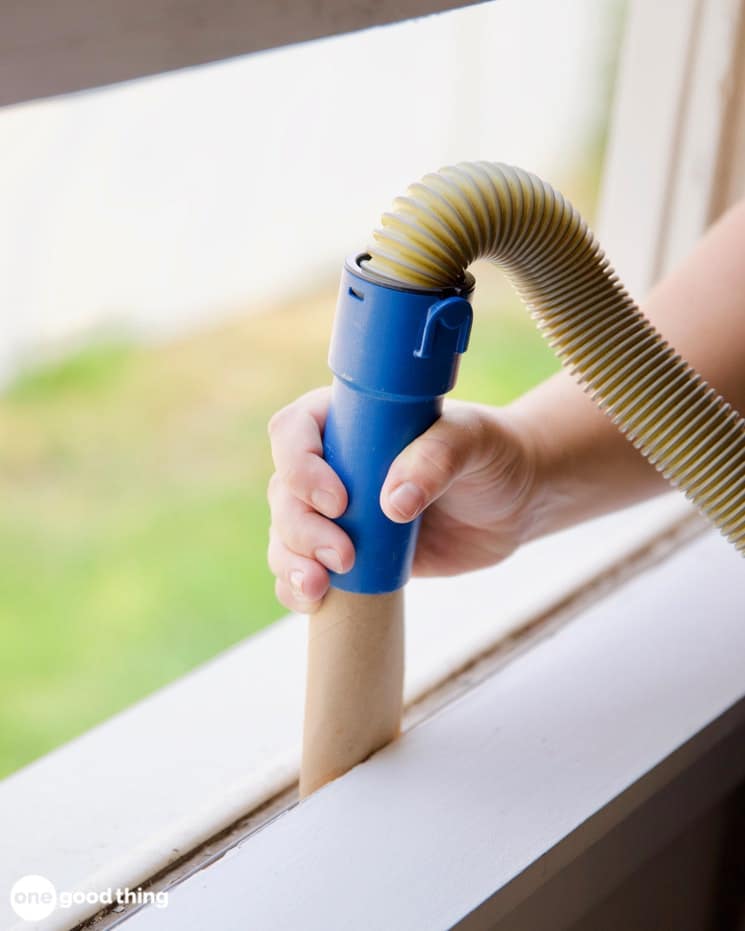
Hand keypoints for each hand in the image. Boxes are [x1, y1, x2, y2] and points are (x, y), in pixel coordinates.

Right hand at [267, 387, 538, 612]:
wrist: (514, 505)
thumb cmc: (492, 456)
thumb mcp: (474, 442)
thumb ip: (436, 459)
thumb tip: (392, 503)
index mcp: (351, 420)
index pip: (295, 431)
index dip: (301, 466)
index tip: (339, 500)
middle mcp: (333, 462)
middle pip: (284, 491)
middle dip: (301, 528)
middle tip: (343, 555)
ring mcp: (336, 510)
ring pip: (285, 533)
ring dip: (291, 561)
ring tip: (320, 586)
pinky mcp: (346, 551)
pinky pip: (302, 568)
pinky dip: (295, 587)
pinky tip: (314, 600)